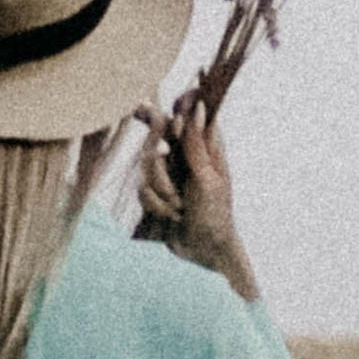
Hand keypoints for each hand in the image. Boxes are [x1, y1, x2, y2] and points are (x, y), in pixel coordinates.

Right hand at [135, 95, 259, 303]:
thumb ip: (196, 142)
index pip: (188, 114)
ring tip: (180, 207)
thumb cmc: (215, 215)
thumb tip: (198, 107)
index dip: (175, 107)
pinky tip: (172, 216)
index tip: (164, 112)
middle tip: (173, 181)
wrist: (204, 251)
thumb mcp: (207, 177)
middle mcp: (185, 156)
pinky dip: (156, 205)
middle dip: (162, 166)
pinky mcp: (155, 194)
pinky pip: (142, 190)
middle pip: (158, 138)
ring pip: (147, 167)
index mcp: (206, 147)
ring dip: (163, 191)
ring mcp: (169, 175)